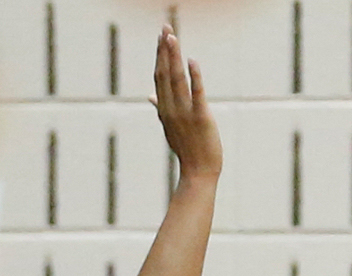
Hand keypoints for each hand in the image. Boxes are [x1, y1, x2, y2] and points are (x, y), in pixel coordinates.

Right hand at [151, 26, 220, 178]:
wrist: (198, 172)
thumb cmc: (187, 149)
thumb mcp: (170, 127)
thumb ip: (160, 108)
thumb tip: (149, 96)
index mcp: (164, 108)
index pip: (159, 76)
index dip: (160, 56)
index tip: (161, 38)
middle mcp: (170, 107)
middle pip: (165, 72)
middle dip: (164, 49)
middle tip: (165, 27)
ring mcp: (184, 112)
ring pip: (176, 79)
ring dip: (173, 57)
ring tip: (172, 37)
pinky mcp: (201, 117)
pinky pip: (196, 93)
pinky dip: (194, 76)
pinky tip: (192, 60)